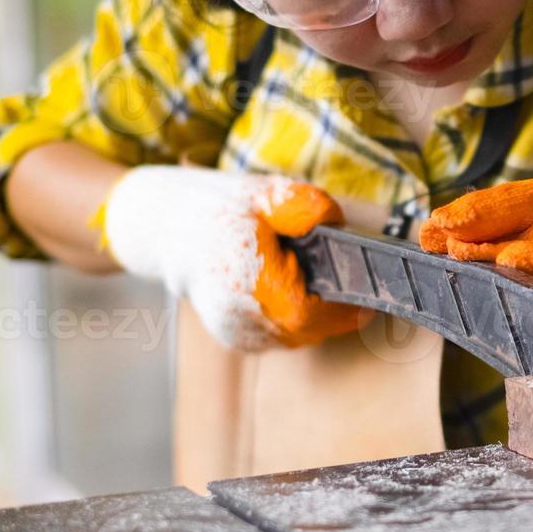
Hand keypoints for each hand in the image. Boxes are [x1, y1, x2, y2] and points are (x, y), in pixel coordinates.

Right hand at [102, 166, 361, 348]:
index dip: (341, 310)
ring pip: (293, 337)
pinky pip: (279, 337)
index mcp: (246, 277)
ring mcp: (234, 332)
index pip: (305, 312)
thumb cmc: (221, 208)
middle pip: (304, 330)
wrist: (166, 229)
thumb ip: (305, 207)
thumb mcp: (266, 192)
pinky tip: (293, 294)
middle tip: (349, 290)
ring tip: (318, 286)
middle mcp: (236, 314)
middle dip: (332, 312)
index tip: (366, 299)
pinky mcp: (235, 339)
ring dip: (313, 317)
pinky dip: (293, 320)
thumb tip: (337, 224)